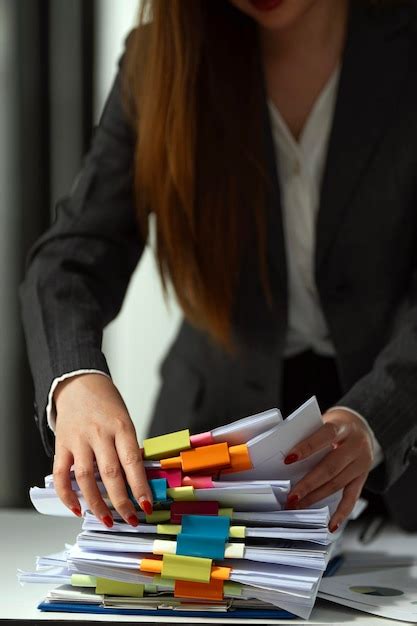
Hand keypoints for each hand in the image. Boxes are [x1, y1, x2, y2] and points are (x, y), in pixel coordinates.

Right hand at [53, 373, 152, 526]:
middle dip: (122, 502)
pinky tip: (77, 508)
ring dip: (97, 504)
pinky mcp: (61, 445)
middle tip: (130, 520)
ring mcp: (79, 440)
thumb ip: (128, 448)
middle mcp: (100, 434)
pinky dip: (67, 495)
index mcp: (121, 427)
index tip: (147, 506)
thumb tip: (138, 481)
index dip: (140, 487)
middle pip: (111, 474)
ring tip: (107, 520)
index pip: (132, 462)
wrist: (80, 384)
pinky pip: (62, 475)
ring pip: (87, 478)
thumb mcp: (125, 421)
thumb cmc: (107, 405)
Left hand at [284, 409, 373, 530]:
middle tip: (291, 496)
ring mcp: (362, 463)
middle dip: (308, 484)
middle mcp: (356, 445)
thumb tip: (285, 456)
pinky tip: (331, 525)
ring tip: (297, 505)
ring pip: (338, 483)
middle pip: (331, 467)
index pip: (325, 436)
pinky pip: (352, 497)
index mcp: (343, 427)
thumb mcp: (324, 421)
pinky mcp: (363, 477)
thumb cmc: (335, 425)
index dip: (307, 447)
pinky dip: (341, 513)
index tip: (288, 460)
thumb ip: (309, 435)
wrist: (361, 426)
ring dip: (316, 497)